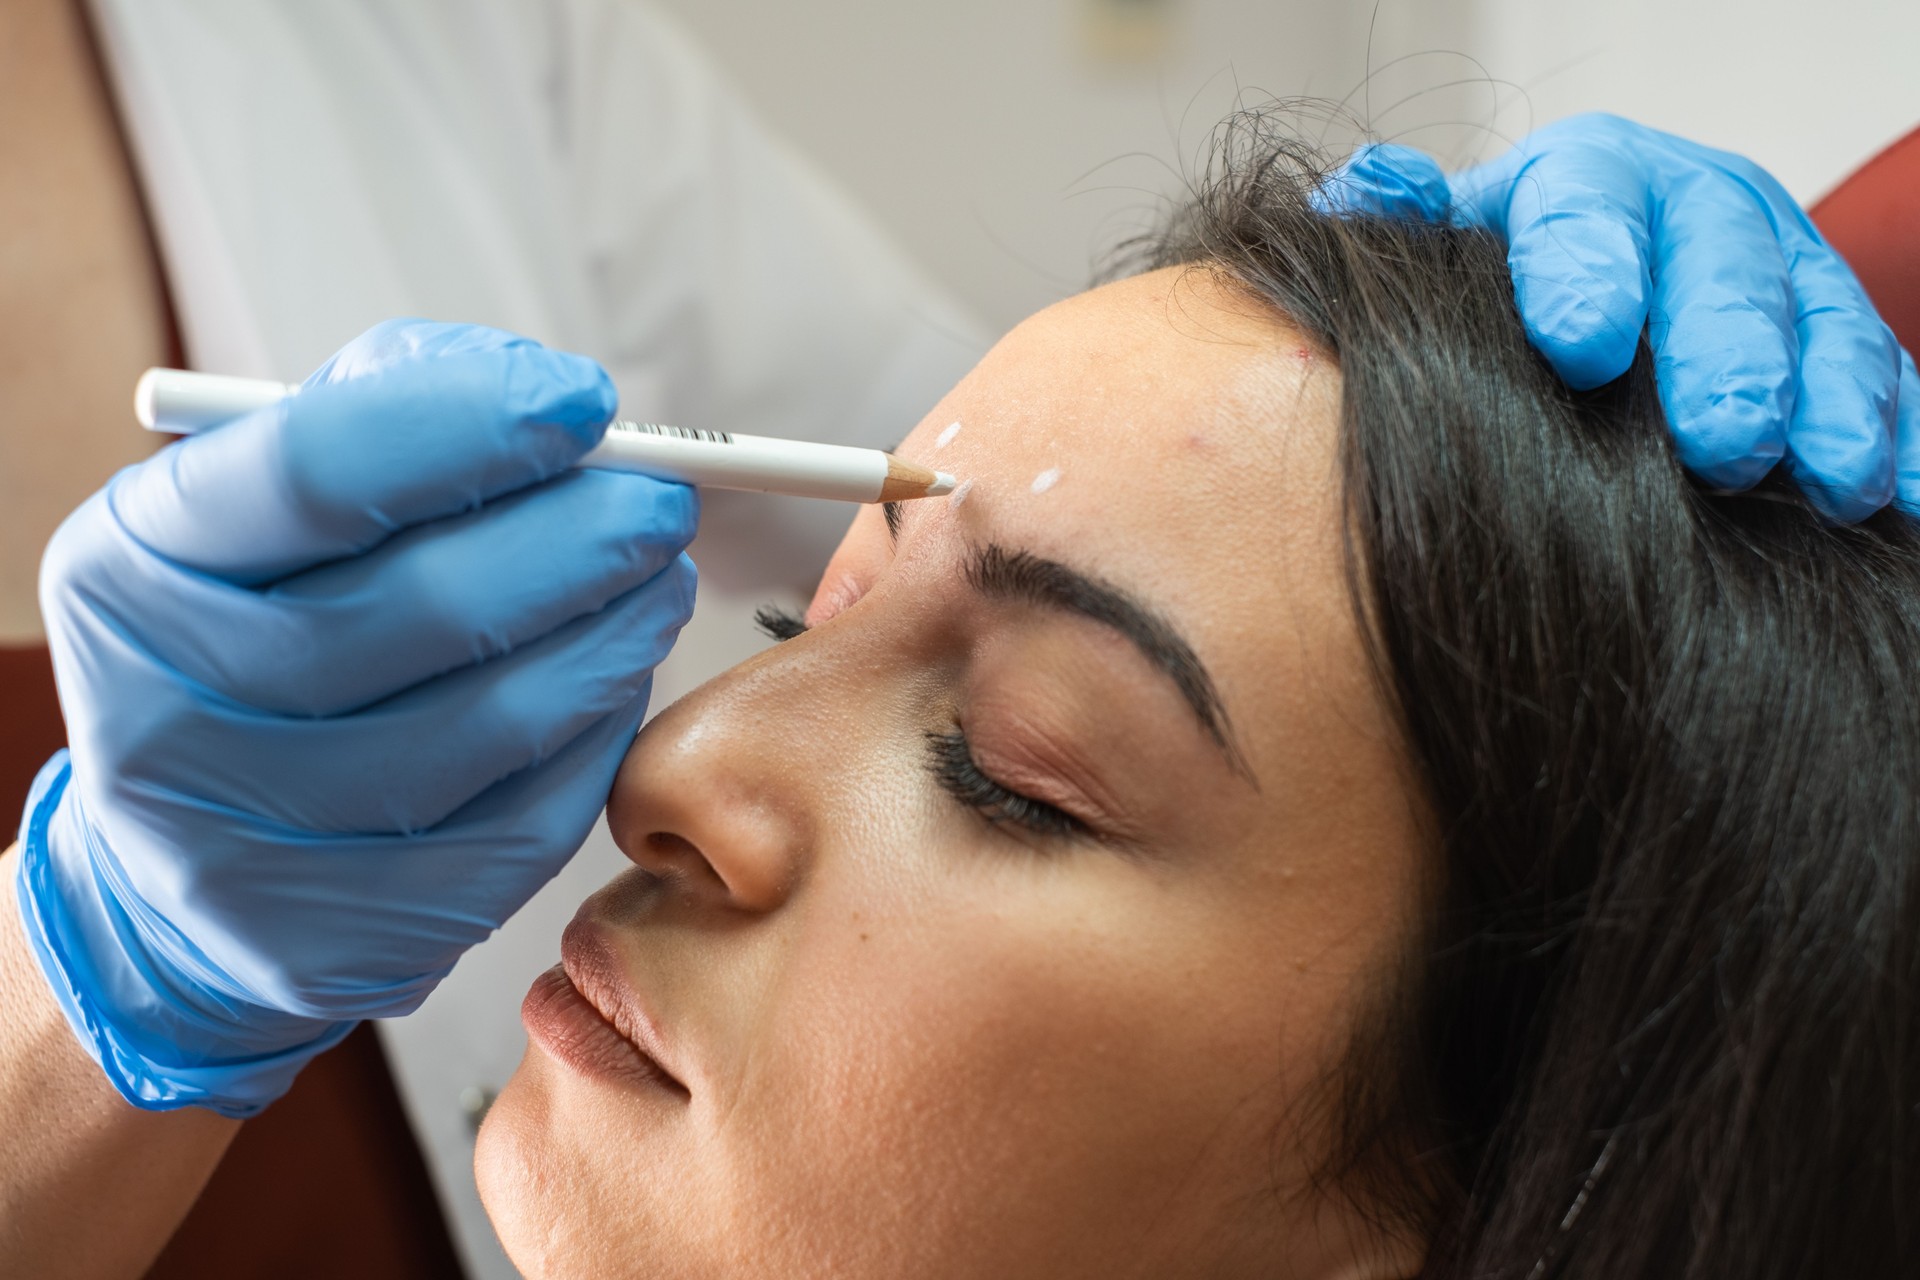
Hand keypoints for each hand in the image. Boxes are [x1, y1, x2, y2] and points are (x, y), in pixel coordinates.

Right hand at [15, 320, 698, 1115]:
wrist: (176, 865)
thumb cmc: (251, 638)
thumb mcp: (260, 509)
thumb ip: (385, 416)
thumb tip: (545, 395)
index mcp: (128, 570)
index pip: (317, 474)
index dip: (473, 426)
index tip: (582, 403)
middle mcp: (165, 717)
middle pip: (428, 606)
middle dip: (582, 538)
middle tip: (659, 503)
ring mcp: (249, 849)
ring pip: (497, 723)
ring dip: (613, 637)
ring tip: (656, 584)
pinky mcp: (343, 940)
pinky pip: (527, 824)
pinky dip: (594, 740)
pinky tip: (610, 685)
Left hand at [1320, 114, 1919, 521]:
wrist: (1601, 298)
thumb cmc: (1512, 286)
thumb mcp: (1454, 249)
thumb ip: (1412, 227)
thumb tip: (1360, 192)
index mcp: (1592, 180)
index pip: (1586, 208)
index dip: (1585, 271)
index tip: (1580, 343)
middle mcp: (1700, 211)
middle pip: (1724, 268)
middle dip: (1729, 355)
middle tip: (1721, 442)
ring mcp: (1783, 272)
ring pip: (1824, 323)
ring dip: (1834, 402)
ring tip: (1829, 479)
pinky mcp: (1843, 340)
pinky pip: (1890, 380)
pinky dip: (1902, 436)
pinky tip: (1899, 496)